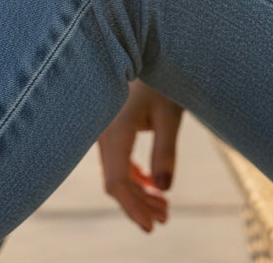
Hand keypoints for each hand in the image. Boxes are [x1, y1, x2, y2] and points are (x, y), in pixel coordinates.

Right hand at [97, 79, 183, 231]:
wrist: (146, 46)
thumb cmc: (161, 79)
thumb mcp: (169, 114)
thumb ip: (165, 151)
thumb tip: (164, 189)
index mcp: (114, 129)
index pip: (117, 182)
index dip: (132, 207)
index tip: (152, 226)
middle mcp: (103, 131)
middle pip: (115, 181)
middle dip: (139, 203)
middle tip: (166, 217)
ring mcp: (104, 128)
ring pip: (115, 171)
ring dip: (137, 191)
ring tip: (164, 206)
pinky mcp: (110, 124)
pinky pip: (116, 159)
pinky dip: (133, 175)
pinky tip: (151, 185)